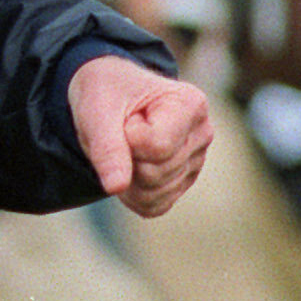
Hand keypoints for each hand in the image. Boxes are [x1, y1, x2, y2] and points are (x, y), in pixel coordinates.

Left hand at [70, 54, 210, 217]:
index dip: (127, 137)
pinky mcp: (183, 182)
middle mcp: (202, 134)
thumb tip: (116, 187)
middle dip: (125, 157)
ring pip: (154, 193)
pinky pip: (154, 206)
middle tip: (122, 130)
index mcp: (191, 104)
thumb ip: (107, 148)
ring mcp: (196, 161)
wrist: (111, 95)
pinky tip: (128, 166)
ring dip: (126, 177)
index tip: (125, 114)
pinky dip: (131, 194)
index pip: (158, 146)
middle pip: (155, 172)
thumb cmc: (107, 93)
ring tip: (124, 146)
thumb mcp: (98, 110)